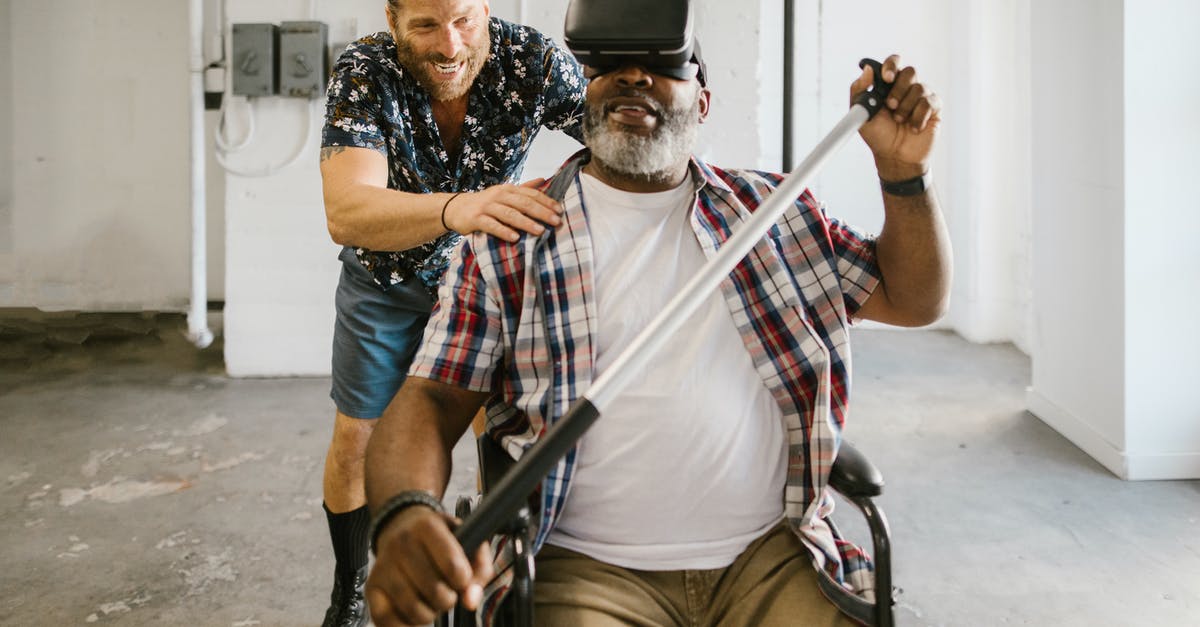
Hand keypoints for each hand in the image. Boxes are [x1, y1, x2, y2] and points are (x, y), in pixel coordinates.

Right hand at [366, 506, 494, 626]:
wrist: (400, 526)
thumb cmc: (440, 538)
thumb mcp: (467, 538)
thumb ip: (479, 568)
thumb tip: (471, 600)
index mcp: (427, 527)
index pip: (453, 567)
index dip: (463, 581)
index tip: (461, 579)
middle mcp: (401, 544)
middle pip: (436, 592)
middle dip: (448, 599)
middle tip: (446, 590)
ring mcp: (383, 566)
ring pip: (414, 610)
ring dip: (429, 613)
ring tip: (430, 600)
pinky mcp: (371, 586)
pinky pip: (386, 620)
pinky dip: (405, 625)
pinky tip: (413, 614)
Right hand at [443, 178, 562, 242]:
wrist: (456, 208)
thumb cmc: (486, 203)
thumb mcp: (504, 193)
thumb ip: (524, 188)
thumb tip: (543, 179)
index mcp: (508, 189)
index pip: (531, 194)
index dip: (546, 202)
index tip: (560, 211)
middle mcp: (499, 195)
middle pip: (523, 203)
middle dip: (541, 212)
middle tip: (556, 221)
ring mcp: (487, 207)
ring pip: (509, 214)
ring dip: (526, 222)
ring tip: (540, 231)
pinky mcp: (476, 219)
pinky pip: (492, 225)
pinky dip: (504, 231)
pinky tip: (515, 238)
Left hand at [850, 54, 942, 180]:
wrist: (895, 157)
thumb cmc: (878, 136)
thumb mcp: (861, 114)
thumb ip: (858, 91)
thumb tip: (867, 69)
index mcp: (888, 86)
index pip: (893, 63)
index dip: (891, 65)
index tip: (886, 78)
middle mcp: (906, 88)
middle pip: (909, 72)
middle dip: (898, 90)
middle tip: (890, 106)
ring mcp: (921, 97)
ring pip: (919, 88)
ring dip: (906, 107)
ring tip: (900, 122)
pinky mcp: (934, 108)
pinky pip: (930, 102)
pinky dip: (918, 117)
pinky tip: (913, 128)